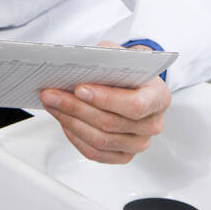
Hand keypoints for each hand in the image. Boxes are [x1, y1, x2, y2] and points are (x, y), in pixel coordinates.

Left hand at [39, 40, 170, 163]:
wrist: (131, 83)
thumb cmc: (126, 69)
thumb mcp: (119, 55)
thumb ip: (105, 57)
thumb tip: (80, 63)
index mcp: (158, 97)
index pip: (135, 105)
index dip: (106, 99)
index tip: (79, 89)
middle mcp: (153, 124)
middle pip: (111, 124)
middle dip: (76, 108)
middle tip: (52, 95)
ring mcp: (139, 143)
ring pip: (101, 140)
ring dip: (71, 122)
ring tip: (52, 105)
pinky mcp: (123, 155)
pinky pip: (96, 153)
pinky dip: (76, 138)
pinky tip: (64, 121)